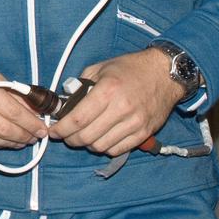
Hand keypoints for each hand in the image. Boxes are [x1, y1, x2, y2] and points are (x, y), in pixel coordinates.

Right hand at [0, 42, 45, 148]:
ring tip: (22, 141)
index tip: (43, 129)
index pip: (12, 111)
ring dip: (11, 142)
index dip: (31, 123)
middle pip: (4, 128)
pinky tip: (3, 141)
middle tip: (36, 137)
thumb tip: (31, 109)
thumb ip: (9, 91)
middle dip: (25, 135)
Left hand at [48, 48, 183, 155]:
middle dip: (70, 139)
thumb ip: (80, 85)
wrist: (164, 73)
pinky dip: (104, 147)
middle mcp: (122, 109)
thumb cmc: (130, 68)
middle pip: (88, 136)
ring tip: (81, 136)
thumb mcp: (100, 68)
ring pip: (101, 146)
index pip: (78, 119)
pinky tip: (100, 138)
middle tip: (65, 135)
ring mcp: (135, 123)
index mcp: (107, 90)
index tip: (53, 131)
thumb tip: (64, 103)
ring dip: (87, 145)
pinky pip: (118, 149)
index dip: (61, 128)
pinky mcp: (145, 132)